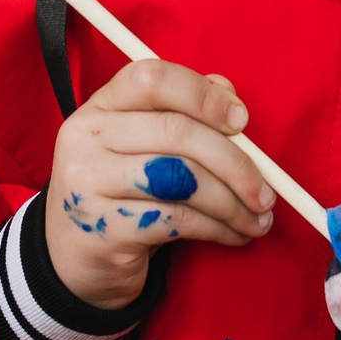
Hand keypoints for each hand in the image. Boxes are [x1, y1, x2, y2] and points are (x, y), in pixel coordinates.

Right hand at [44, 60, 274, 309]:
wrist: (75, 261)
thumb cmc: (122, 194)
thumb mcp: (142, 147)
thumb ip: (182, 112)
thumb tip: (230, 95)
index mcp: (100, 106)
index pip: (152, 78)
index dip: (203, 95)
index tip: (242, 121)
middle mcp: (86, 137)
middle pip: (178, 133)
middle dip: (236, 163)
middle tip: (266, 191)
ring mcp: (88, 183)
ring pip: (183, 179)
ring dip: (233, 202)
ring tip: (258, 218)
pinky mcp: (103, 228)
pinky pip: (179, 219)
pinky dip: (219, 228)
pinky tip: (234, 235)